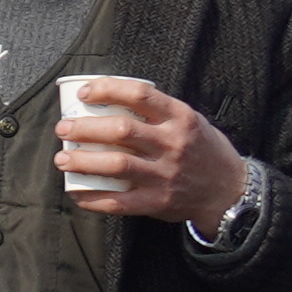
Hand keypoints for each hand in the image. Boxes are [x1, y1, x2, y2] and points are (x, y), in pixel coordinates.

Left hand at [57, 77, 248, 224]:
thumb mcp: (190, 121)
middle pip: (121, 130)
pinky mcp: (159, 201)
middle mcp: (172, 144)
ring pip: (117, 164)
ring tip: (62, 159)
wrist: (228, 190)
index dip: (107, 90)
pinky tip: (76, 193)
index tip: (84, 94)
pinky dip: (94, 198)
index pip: (140, 95)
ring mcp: (165, 174)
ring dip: (83, 161)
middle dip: (85, 128)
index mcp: (180, 118)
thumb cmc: (203, 150)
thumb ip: (158, 113)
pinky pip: (120, 201)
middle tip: (63, 129)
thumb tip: (111, 102)